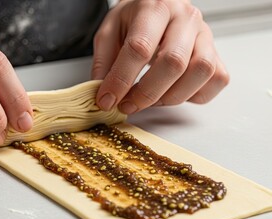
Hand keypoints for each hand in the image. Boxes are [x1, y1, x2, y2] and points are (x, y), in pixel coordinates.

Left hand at [92, 0, 229, 113]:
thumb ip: (104, 62)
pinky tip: (173, 92)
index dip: (121, 79)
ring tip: (150, 99)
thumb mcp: (109, 31)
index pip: (139, 48)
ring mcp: (205, 35)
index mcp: (154, 8)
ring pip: (200, 72)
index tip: (108, 100)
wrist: (159, 4)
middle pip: (174, 62)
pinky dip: (195, 95)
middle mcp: (185, 18)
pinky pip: (217, 79)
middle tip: (127, 105)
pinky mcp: (216, 52)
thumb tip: (104, 94)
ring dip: (171, 96)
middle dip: (147, 93)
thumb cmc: (134, 19)